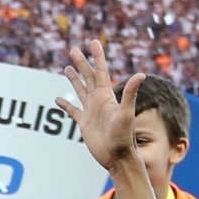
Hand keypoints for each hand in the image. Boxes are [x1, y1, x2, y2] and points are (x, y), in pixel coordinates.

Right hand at [56, 40, 143, 173]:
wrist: (117, 156)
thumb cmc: (123, 136)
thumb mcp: (126, 113)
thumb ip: (130, 94)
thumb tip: (141, 74)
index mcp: (107, 96)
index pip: (101, 71)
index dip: (98, 56)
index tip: (94, 42)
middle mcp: (98, 100)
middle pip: (88, 77)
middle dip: (82, 63)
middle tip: (74, 50)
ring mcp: (90, 111)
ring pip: (80, 90)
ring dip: (74, 79)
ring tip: (67, 68)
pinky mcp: (83, 123)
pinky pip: (72, 110)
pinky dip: (64, 104)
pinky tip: (58, 99)